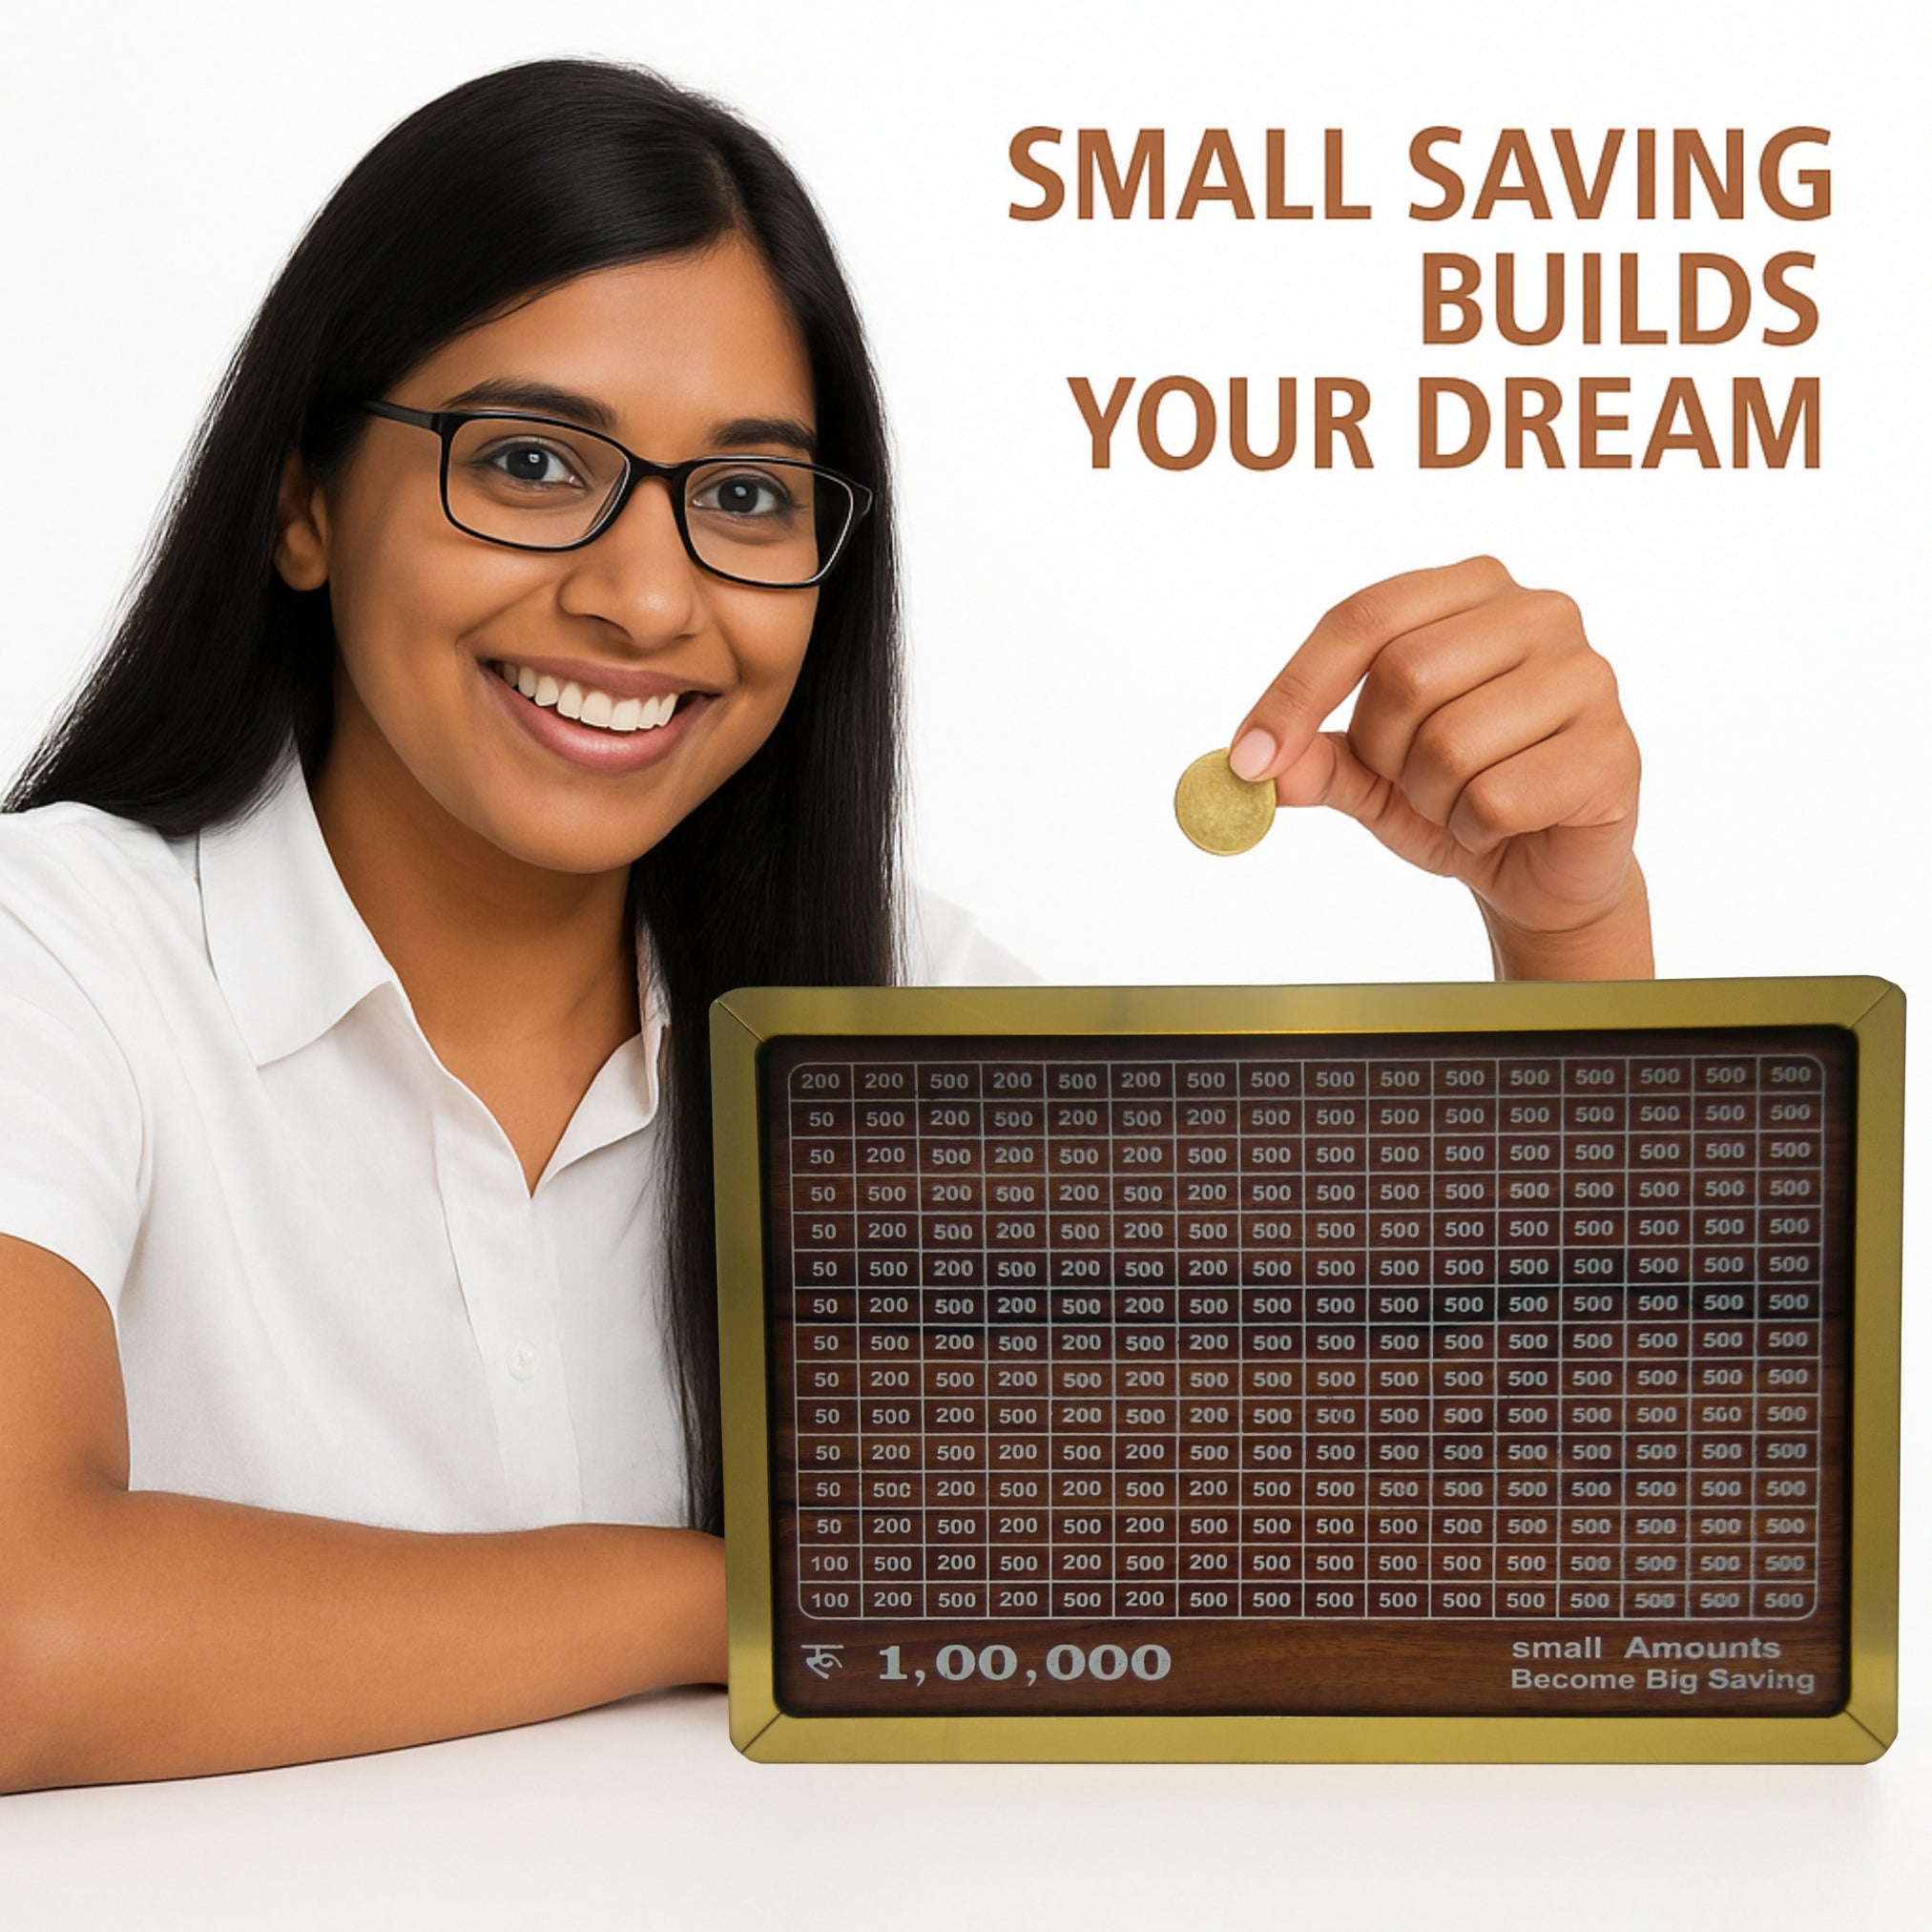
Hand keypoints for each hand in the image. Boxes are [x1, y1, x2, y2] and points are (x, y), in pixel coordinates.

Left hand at [1229, 555, 1651, 979]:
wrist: (1542, 869)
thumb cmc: (1458, 795)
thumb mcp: (1369, 775)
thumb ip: (1315, 757)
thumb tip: (1259, 763)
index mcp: (1473, 590)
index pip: (1364, 616)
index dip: (1296, 689)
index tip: (1247, 758)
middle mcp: (1540, 613)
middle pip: (1406, 674)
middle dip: (1381, 750)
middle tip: (1403, 781)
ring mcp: (1588, 677)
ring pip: (1451, 743)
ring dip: (1430, 798)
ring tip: (1460, 801)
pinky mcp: (1614, 751)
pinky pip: (1497, 799)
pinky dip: (1473, 830)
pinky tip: (1500, 826)